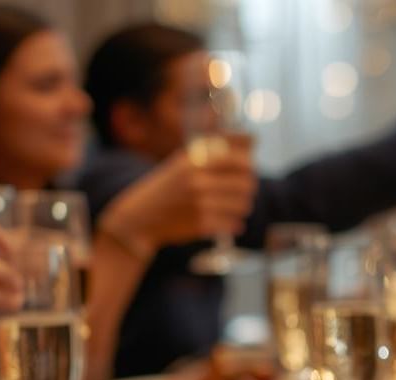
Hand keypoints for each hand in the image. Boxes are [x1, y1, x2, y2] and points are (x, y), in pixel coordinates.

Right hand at [99, 146, 257, 255]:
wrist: (141, 216)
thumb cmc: (168, 185)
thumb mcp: (186, 160)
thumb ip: (219, 148)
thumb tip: (255, 138)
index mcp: (196, 161)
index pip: (241, 161)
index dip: (249, 166)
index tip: (245, 170)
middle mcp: (198, 181)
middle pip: (247, 184)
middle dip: (247, 187)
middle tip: (239, 190)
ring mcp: (200, 204)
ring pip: (244, 205)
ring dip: (241, 206)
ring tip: (231, 205)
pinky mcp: (201, 225)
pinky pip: (234, 224)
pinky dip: (234, 223)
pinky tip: (225, 220)